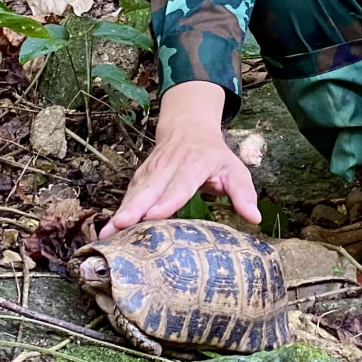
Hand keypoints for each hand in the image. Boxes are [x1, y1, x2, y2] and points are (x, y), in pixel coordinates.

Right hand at [99, 80, 260, 237]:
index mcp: (194, 164)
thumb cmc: (214, 155)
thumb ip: (243, 193)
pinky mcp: (140, 177)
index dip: (167, 200)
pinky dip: (118, 211)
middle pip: (149, 189)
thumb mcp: (235, 169)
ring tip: (107, 234)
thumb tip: (254, 218)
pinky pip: (128, 195)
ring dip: (121, 212)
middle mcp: (168, 166)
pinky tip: (108, 231)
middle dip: (135, 208)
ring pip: (134, 192)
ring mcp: (151, 171)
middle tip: (122, 225)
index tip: (155, 215)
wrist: (187, 127)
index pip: (180, 184)